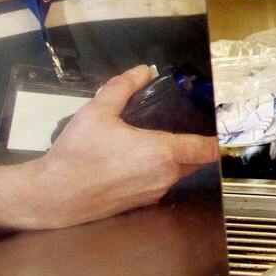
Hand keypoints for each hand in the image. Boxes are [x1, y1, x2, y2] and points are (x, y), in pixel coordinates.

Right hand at [24, 65, 217, 230]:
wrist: (51, 196)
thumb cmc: (76, 156)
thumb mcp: (98, 111)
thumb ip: (122, 87)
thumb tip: (141, 71)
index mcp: (161, 153)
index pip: (206, 148)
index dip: (219, 137)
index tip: (224, 128)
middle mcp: (163, 177)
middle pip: (194, 160)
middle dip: (193, 146)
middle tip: (183, 128)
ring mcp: (152, 194)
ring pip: (175, 174)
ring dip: (172, 160)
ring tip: (150, 143)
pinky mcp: (139, 204)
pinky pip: (158, 185)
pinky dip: (155, 173)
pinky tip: (133, 163)